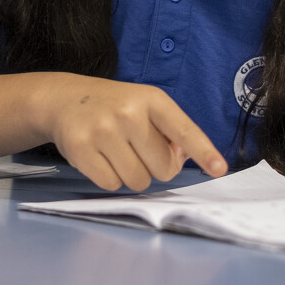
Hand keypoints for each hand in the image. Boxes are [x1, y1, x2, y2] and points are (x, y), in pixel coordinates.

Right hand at [42, 77, 226, 191]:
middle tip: (138, 150)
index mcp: (152, 99)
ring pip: (137, 181)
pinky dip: (110, 178)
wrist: (65, 99)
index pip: (184, 130)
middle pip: (163, 168)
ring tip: (118, 153)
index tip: (219, 169)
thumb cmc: (114, 107)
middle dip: (155, 167)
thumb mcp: (145, 106)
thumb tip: (181, 159)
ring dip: (132, 175)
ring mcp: (103, 130)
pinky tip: (101, 158)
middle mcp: (129, 112)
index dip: (204, 151)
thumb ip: (168, 131)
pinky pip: (111, 185)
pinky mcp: (81, 149)